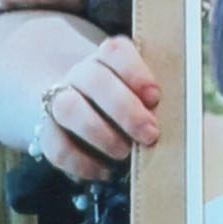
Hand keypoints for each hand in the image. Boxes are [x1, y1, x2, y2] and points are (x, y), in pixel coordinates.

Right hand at [36, 35, 161, 181]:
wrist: (73, 100)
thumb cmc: (123, 99)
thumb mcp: (138, 90)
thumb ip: (151, 100)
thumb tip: (177, 120)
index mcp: (106, 57)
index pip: (115, 51)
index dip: (135, 72)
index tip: (155, 96)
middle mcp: (80, 73)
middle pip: (95, 80)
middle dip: (125, 110)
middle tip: (150, 134)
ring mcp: (58, 99)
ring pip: (68, 107)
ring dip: (99, 133)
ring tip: (124, 153)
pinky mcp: (45, 129)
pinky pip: (54, 145)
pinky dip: (80, 162)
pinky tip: (104, 172)